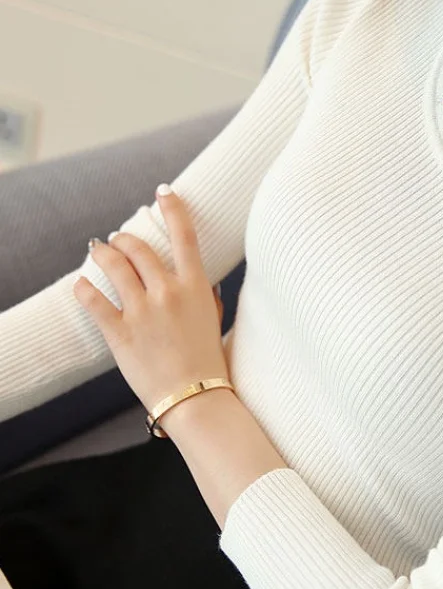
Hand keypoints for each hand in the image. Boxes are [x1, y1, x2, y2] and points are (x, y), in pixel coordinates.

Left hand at [73, 183, 229, 415]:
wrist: (194, 396)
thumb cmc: (209, 360)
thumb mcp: (214, 321)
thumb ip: (207, 296)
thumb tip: (204, 281)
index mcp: (195, 288)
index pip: (184, 235)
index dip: (173, 207)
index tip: (163, 191)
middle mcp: (167, 293)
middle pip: (138, 247)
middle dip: (124, 239)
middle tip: (119, 241)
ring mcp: (141, 311)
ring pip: (112, 264)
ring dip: (103, 252)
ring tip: (99, 250)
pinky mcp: (119, 332)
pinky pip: (92, 299)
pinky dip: (83, 288)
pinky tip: (81, 284)